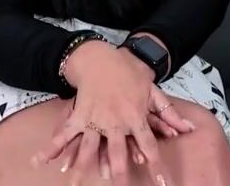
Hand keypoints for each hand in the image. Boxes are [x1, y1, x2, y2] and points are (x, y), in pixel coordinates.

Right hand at [33, 41, 195, 185]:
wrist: (103, 57)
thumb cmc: (131, 73)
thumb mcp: (153, 91)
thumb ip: (169, 114)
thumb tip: (189, 128)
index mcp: (136, 118)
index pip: (149, 147)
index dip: (156, 167)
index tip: (162, 184)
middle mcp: (115, 123)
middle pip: (117, 153)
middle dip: (119, 174)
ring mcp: (95, 120)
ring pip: (89, 149)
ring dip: (82, 168)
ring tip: (74, 185)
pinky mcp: (78, 116)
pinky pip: (64, 135)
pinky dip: (52, 148)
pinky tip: (40, 161)